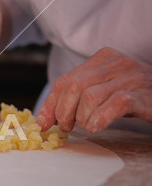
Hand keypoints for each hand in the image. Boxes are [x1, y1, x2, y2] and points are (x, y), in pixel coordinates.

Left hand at [37, 47, 151, 132]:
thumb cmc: (135, 96)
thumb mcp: (104, 90)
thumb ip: (78, 98)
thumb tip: (46, 118)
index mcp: (103, 58)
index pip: (66, 79)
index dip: (51, 103)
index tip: (44, 122)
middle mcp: (116, 63)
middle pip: (73, 86)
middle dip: (63, 111)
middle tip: (67, 127)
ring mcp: (131, 77)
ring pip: (89, 97)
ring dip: (82, 118)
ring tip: (89, 125)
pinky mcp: (143, 95)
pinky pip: (114, 104)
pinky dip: (99, 119)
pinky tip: (97, 126)